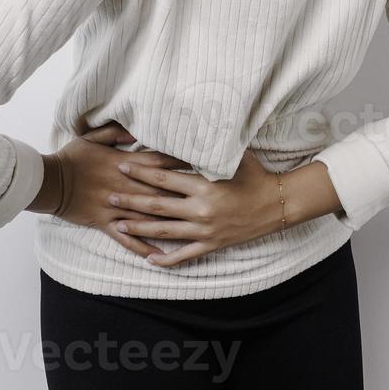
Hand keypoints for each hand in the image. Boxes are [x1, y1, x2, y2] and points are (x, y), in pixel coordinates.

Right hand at [40, 121, 195, 259]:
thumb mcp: (92, 137)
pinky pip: (126, 239)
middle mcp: (124, 187)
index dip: (180, 162)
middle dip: (184, 194)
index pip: (159, 162)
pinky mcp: (105, 223)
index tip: (202, 162)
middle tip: (208, 198)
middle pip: (160, 191)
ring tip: (194, 229)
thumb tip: (136, 133)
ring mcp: (115, 207)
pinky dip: (143, 247)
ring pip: (147, 217)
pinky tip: (160, 254)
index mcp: (123, 164)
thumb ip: (116, 133)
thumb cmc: (71, 157)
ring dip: (170, 223)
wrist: (49, 182)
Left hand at [107, 147, 283, 267]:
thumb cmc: (256, 175)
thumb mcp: (234, 156)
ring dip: (139, 228)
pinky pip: (184, 256)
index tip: (123, 166)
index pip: (164, 179)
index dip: (141, 172)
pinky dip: (166, 259)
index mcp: (204, 186)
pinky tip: (148, 259)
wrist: (278, 205)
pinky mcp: (212, 245)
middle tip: (110, 196)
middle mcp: (201, 210)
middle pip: (157, 206)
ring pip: (164, 232)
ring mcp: (205, 231)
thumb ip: (208, 146)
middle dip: (131, 201)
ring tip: (119, 225)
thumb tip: (185, 130)